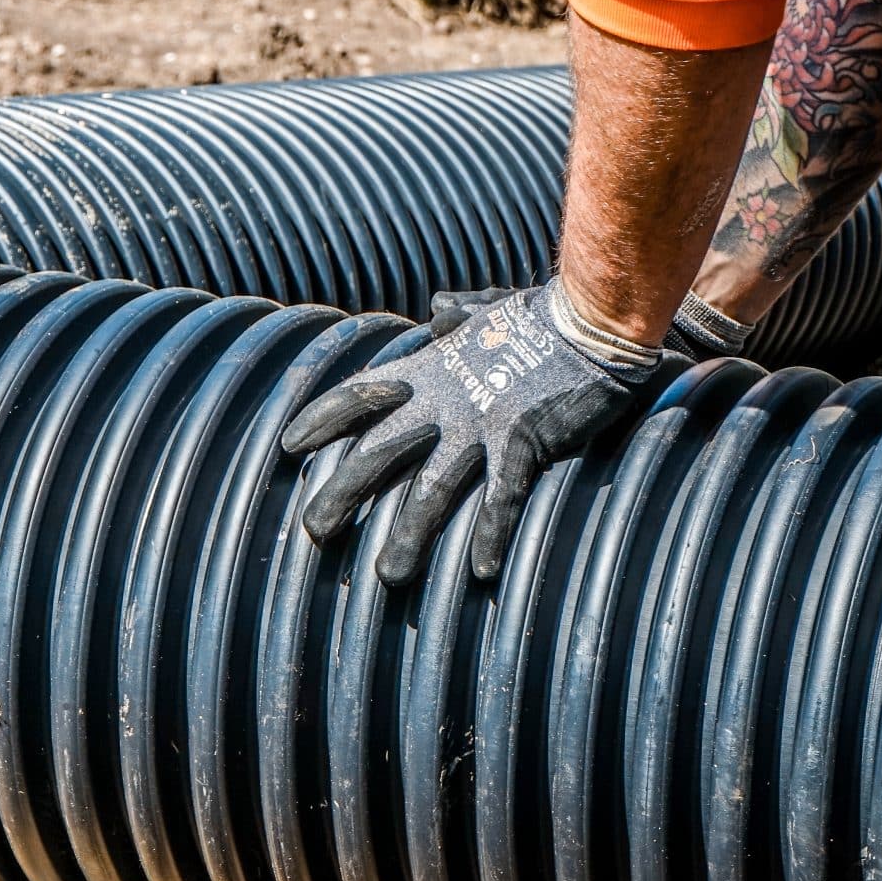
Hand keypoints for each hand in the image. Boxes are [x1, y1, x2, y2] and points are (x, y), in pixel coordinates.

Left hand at [280, 279, 656, 583]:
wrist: (591, 321)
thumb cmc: (541, 317)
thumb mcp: (488, 310)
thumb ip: (458, 313)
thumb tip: (438, 306)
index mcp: (430, 371)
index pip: (360, 395)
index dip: (323, 419)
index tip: (290, 445)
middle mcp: (444, 402)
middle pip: (378, 451)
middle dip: (343, 492)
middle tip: (313, 529)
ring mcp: (481, 424)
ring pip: (431, 487)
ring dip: (409, 534)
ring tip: (387, 574)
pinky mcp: (523, 443)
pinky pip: (501, 497)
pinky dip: (490, 533)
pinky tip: (480, 570)